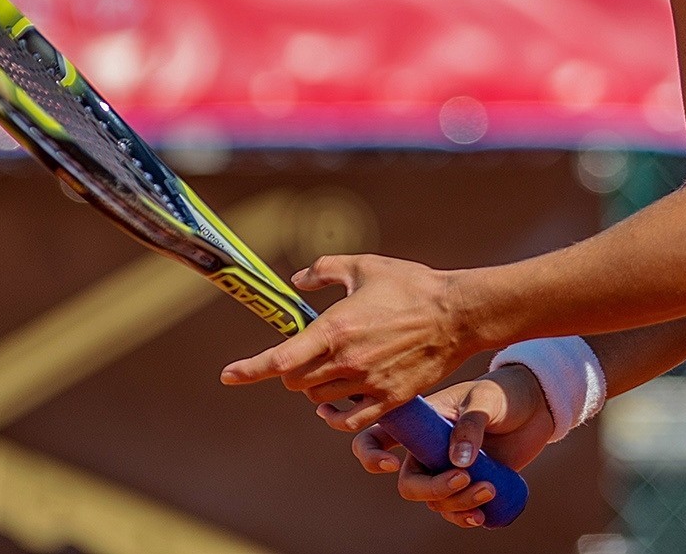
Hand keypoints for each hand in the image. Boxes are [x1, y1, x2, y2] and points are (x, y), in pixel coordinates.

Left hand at [220, 255, 475, 427]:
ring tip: (328, 370)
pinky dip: (335, 415)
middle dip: (290, 370)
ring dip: (314, 387)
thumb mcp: (364, 265)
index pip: (280, 359)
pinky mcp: (389, 399)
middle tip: (303, 354)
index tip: (228, 375)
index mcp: (335, 329)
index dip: (249, 369)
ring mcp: (368, 384)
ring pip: (319, 400)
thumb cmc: (411, 284)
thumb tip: (297, 282)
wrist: (457, 314)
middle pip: (295, 382)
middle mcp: (346, 361)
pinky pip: (349, 421)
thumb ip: (324, 270)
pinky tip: (335, 406)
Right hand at [340, 366, 555, 528]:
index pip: (376, 438)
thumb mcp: (486, 400)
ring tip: (490, 488)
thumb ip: (471, 425)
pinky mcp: (471, 485)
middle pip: (409, 483)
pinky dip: (465, 518)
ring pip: (436, 502)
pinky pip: (457, 511)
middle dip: (432, 489)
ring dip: (458, 503)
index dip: (370, 455)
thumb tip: (458, 463)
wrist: (536, 406)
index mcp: (421, 423)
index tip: (392, 464)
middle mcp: (428, 450)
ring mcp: (448, 470)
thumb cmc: (502, 393)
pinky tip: (481, 517)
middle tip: (464, 478)